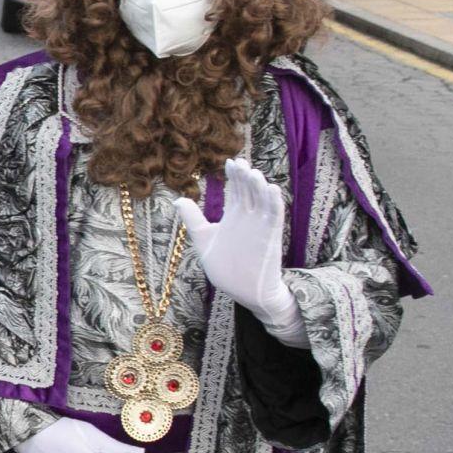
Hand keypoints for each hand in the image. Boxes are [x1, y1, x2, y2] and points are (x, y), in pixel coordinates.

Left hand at [172, 160, 291, 330]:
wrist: (243, 291)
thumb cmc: (224, 268)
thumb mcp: (203, 239)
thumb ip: (193, 219)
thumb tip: (178, 199)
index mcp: (233, 216)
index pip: (235, 190)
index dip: (233, 176)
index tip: (229, 161)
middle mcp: (248, 217)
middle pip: (248, 191)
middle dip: (244, 176)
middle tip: (239, 162)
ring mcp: (260, 226)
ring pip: (262, 200)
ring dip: (259, 187)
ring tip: (253, 173)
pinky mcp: (270, 236)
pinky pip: (274, 216)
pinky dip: (274, 203)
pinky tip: (272, 189)